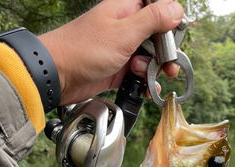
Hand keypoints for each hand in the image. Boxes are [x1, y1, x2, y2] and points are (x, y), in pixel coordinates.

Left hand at [38, 0, 183, 104]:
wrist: (57, 76)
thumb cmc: (83, 50)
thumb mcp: (123, 33)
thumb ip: (152, 20)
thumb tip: (177, 9)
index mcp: (126, 9)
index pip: (159, 9)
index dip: (170, 24)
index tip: (172, 39)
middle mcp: (125, 27)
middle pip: (157, 37)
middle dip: (164, 53)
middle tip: (166, 65)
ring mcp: (121, 49)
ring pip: (149, 58)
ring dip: (152, 70)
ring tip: (141, 75)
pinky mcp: (117, 69)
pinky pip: (138, 74)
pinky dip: (144, 82)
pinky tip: (146, 89)